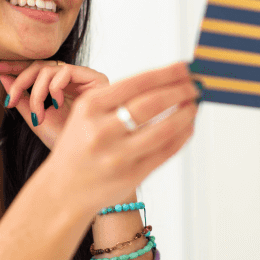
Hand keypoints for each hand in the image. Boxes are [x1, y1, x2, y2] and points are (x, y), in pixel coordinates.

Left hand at [0, 59, 109, 149]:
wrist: (81, 157)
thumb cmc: (62, 140)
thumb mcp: (34, 117)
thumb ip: (21, 98)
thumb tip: (3, 77)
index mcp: (59, 86)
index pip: (35, 70)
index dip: (14, 67)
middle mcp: (72, 79)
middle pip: (40, 66)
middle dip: (21, 81)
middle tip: (11, 100)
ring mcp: (84, 78)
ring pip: (50, 69)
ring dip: (37, 92)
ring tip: (38, 115)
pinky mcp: (96, 78)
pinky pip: (66, 71)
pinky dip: (55, 88)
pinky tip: (57, 105)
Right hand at [32, 61, 199, 216]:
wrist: (64, 191)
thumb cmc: (79, 147)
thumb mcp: (85, 114)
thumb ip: (117, 97)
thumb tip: (164, 80)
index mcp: (90, 107)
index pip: (137, 83)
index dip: (167, 73)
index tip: (185, 68)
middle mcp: (101, 130)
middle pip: (153, 103)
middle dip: (180, 91)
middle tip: (195, 85)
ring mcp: (117, 156)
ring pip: (164, 129)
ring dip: (186, 114)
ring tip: (194, 105)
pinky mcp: (131, 176)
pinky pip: (165, 152)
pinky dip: (181, 136)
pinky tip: (187, 127)